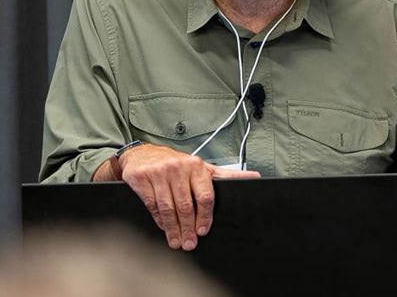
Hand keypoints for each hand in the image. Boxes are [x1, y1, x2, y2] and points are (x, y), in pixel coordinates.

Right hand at [116, 144, 258, 250]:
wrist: (143, 154)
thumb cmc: (177, 163)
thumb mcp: (202, 168)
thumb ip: (227, 175)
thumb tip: (254, 177)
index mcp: (197, 166)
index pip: (205, 196)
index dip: (205, 217)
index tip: (203, 231)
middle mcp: (178, 168)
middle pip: (186, 206)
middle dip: (188, 229)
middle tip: (189, 243)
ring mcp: (159, 172)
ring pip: (168, 208)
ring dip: (173, 229)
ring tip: (177, 241)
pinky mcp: (142, 178)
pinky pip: (152, 205)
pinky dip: (159, 220)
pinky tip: (164, 228)